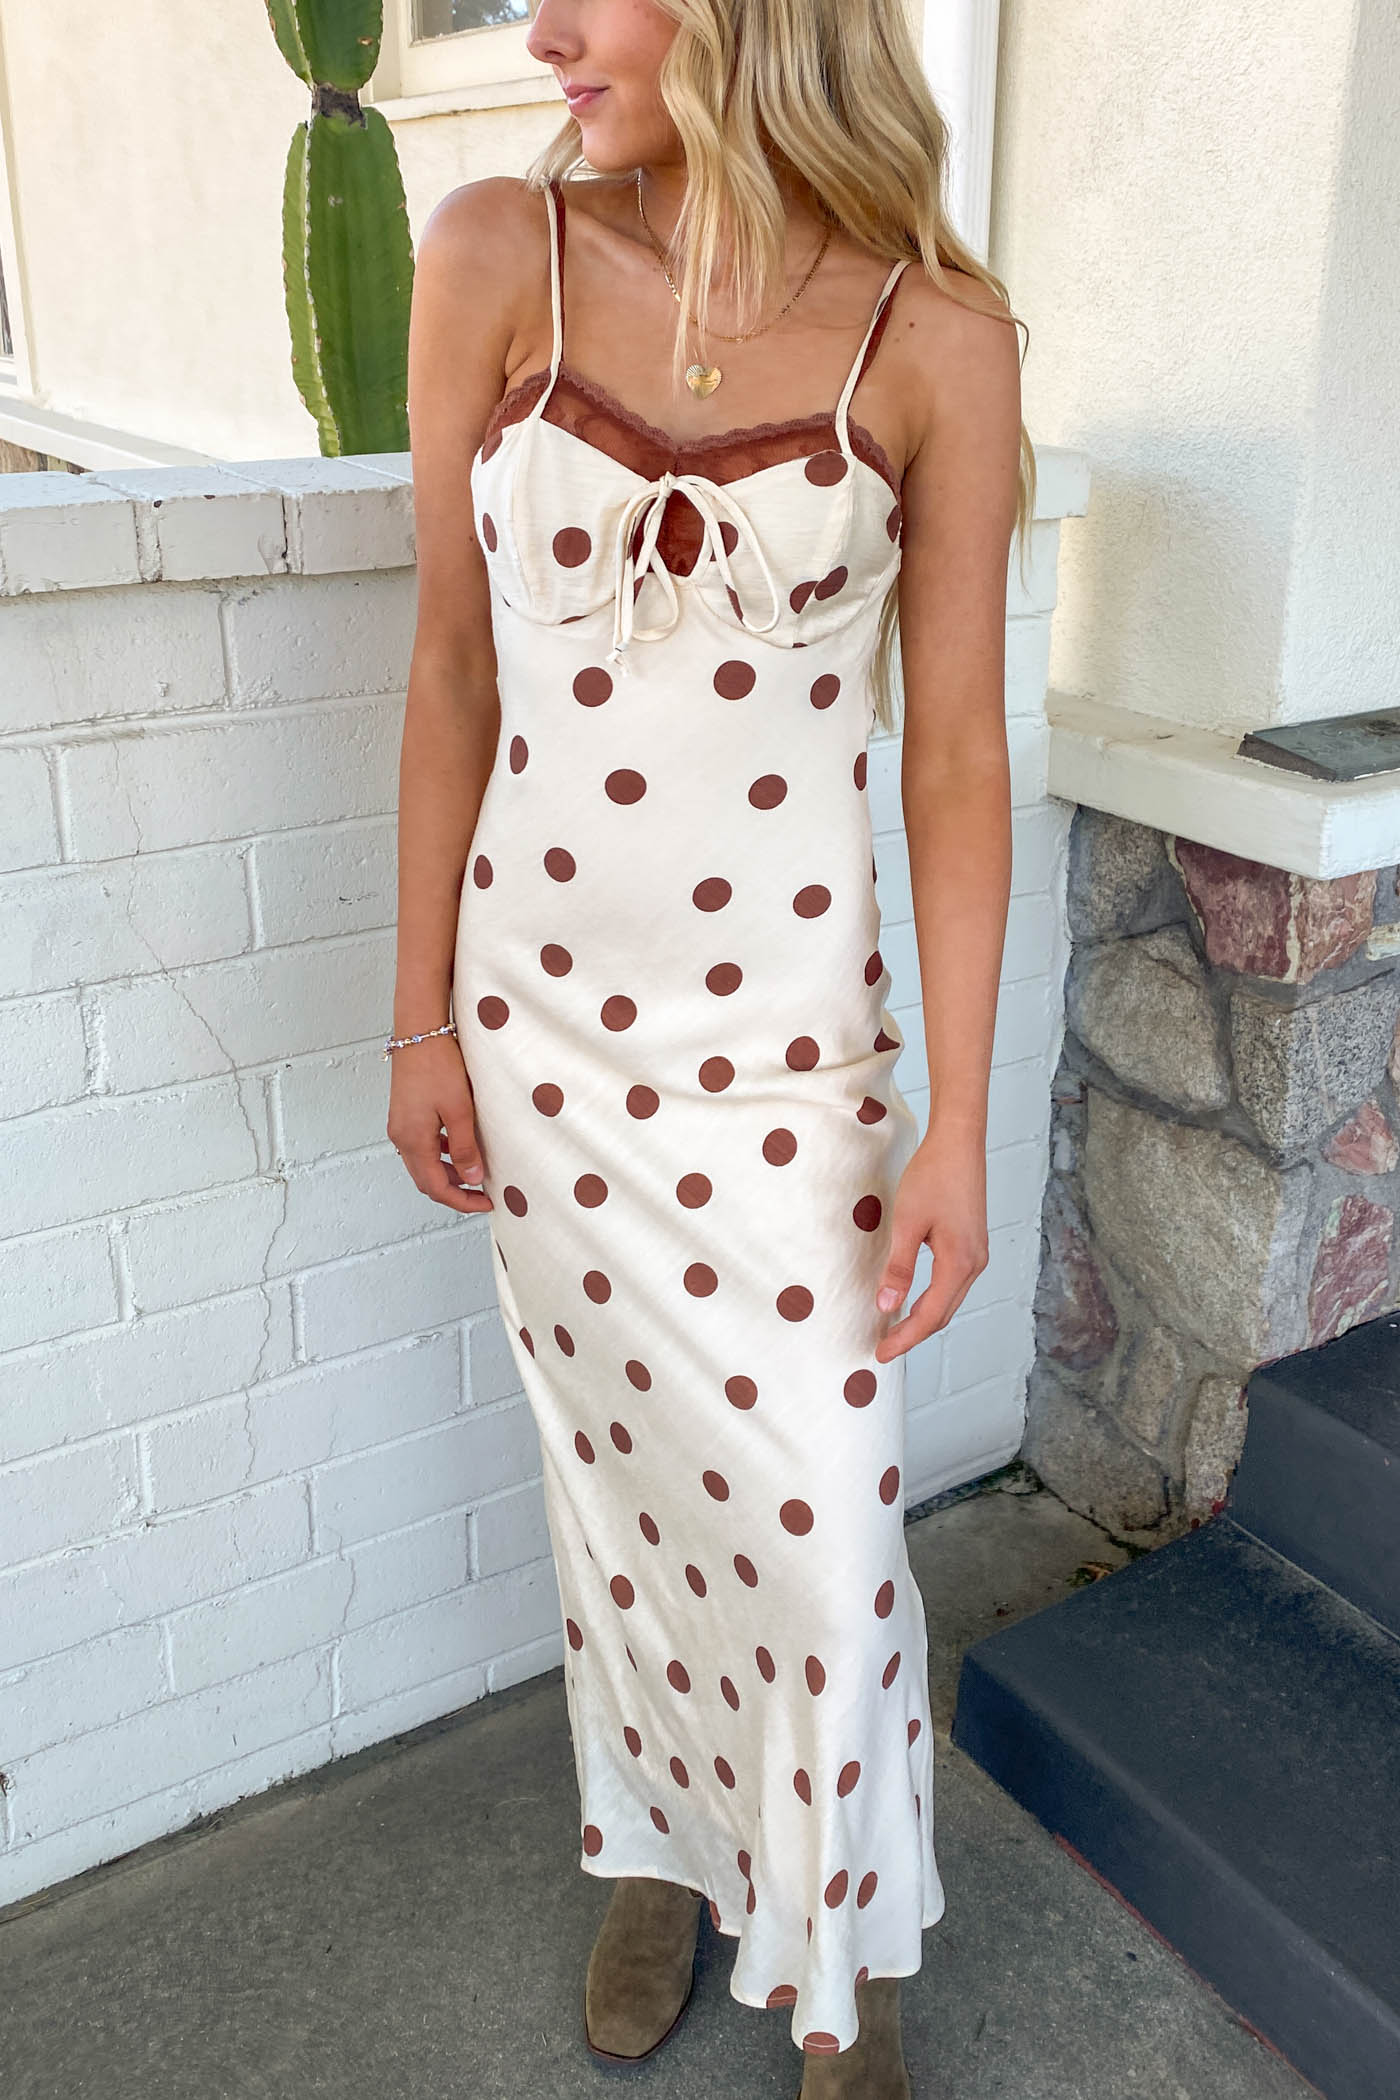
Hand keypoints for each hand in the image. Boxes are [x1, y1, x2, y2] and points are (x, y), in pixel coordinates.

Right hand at [386, 1035, 492, 1214]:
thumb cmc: (439, 1066)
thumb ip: (465, 1148)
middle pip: (426, 1181)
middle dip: (454, 1192)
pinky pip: (421, 1147)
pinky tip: (458, 1146)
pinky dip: (439, 1155)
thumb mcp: (459, 1110)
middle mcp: (401, 1138)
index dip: (462, 1201)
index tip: (486, 1203)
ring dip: (447, 1174)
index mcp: (413, 1141)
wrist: (419, 1032)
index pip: (436, 1187)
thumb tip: (473, 1179)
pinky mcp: (404, 1115)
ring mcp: (400, 1127)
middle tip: (482, 1195)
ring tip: (475, 1172)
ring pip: (423, 1165)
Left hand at [872, 1125, 988, 1361]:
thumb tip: (887, 1306)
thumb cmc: (933, 1176)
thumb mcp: (908, 1222)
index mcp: (960, 1263)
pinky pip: (953, 1284)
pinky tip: (914, 1300)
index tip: (881, 1353)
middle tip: (883, 1348)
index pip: (930, 1316)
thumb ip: (899, 1267)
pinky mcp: (973, 1244)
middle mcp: (975, 1264)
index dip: (905, 1338)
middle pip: (943, 1313)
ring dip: (924, 1318)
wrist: (959, 1143)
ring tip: (895, 1330)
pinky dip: (933, 1299)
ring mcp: (977, 1254)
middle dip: (914, 1334)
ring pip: (949, 1300)